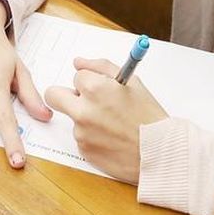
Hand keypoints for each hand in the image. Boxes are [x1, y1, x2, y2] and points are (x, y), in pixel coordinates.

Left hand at [43, 57, 168, 183]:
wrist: (159, 152)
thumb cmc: (149, 117)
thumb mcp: (132, 83)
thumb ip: (101, 67)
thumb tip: (78, 62)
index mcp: (95, 89)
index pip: (77, 76)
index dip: (90, 81)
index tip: (102, 88)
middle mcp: (83, 110)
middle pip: (53, 95)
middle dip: (65, 95)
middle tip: (83, 100)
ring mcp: (81, 132)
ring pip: (72, 117)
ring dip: (85, 118)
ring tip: (112, 124)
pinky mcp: (83, 150)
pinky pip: (80, 137)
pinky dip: (92, 136)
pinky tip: (111, 138)